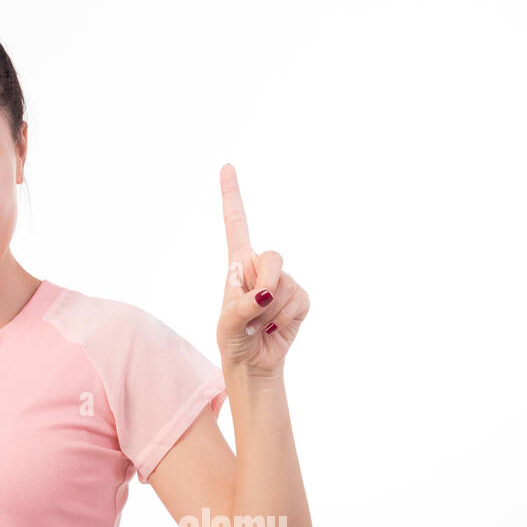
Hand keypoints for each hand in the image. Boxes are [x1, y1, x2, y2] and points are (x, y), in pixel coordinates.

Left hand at [216, 163, 309, 378]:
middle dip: (265, 284)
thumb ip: (240, 307)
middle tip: (254, 310)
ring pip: (285, 284)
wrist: (254, 362)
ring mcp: (283, 281)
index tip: (226, 165)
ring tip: (259, 324)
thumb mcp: (226, 325)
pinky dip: (286, 318)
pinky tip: (275, 326)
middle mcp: (260, 267)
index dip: (231, 195)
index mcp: (237, 264)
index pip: (236, 223)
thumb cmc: (233, 339)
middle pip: (272, 256)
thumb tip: (264, 293)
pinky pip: (299, 300)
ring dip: (271, 311)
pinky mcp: (300, 298)